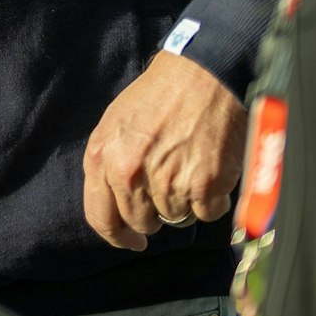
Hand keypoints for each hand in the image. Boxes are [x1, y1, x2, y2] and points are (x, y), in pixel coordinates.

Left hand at [82, 51, 244, 249]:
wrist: (203, 73)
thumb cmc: (160, 95)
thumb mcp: (116, 123)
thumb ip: (110, 164)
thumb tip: (117, 207)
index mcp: (102, 157)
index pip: (101, 218)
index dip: (118, 237)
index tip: (133, 242)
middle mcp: (130, 173)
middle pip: (142, 222)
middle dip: (156, 211)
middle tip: (170, 182)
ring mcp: (166, 182)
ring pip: (177, 217)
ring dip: (186, 199)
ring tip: (190, 162)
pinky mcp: (203, 186)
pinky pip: (208, 213)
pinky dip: (213, 198)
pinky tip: (210, 167)